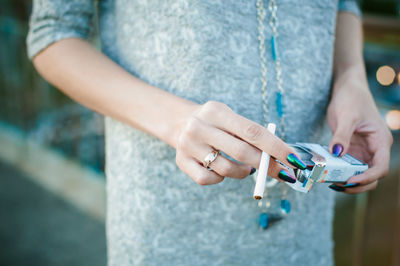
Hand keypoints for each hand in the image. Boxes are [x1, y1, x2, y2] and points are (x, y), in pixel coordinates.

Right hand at [173, 101, 306, 184]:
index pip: (252, 131)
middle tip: (284, 174)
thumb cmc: (215, 122)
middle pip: (241, 152)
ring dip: (244, 173)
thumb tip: (280, 157)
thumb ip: (250, 134)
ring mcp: (188, 145)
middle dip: (267, 166)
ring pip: (226, 169)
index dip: (276, 147)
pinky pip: (209, 179)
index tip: (294, 160)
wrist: (178, 121)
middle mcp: (199, 127)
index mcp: (217, 111)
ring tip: (247, 169)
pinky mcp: (181, 162)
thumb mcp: (229, 117)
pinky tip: (222, 170)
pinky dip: (221, 179)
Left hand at [327, 67, 392, 193]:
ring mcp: (363, 151)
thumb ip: (341, 135)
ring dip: (347, 180)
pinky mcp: (351, 150)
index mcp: (380, 141)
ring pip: (359, 173)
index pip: (380, 167)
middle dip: (357, 184)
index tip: (350, 180)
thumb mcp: (346, 116)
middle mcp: (374, 149)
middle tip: (336, 185)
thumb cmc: (351, 98)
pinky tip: (326, 173)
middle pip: (372, 176)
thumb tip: (337, 153)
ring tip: (329, 182)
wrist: (346, 89)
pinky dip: (339, 171)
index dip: (367, 177)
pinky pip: (347, 165)